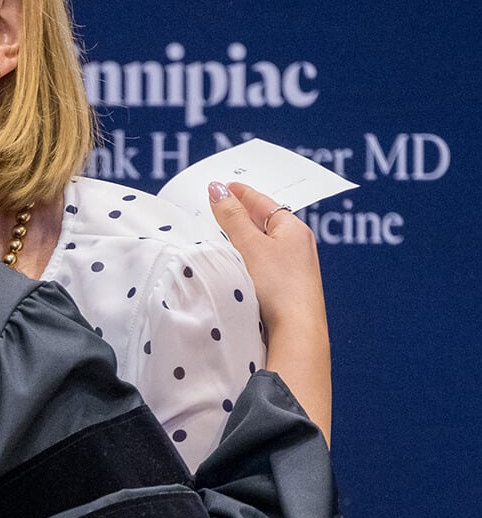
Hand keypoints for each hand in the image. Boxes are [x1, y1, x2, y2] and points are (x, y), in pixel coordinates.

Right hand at [208, 181, 330, 442]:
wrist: (297, 332)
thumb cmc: (278, 285)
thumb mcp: (250, 245)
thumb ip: (231, 217)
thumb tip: (218, 188)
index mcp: (294, 229)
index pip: (264, 202)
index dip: (242, 193)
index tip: (224, 185)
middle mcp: (299, 246)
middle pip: (266, 222)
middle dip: (244, 214)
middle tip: (221, 205)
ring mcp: (296, 269)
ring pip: (266, 244)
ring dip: (246, 237)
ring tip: (224, 232)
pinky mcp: (288, 290)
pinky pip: (265, 263)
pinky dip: (250, 257)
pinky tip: (237, 264)